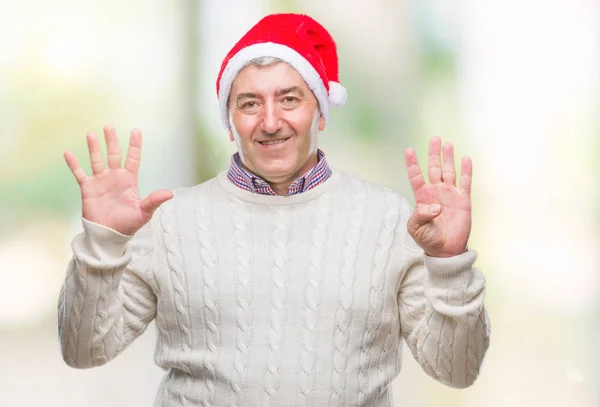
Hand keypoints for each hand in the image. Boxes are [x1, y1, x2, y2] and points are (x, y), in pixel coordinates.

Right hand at [64, 125, 172, 235]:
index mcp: (129, 180)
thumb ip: (154, 201)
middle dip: (112, 141)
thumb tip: (170, 194)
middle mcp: (115, 177)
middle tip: (109, 126)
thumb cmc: (127, 225)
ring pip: (96, 160)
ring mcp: (101, 181)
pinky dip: (74, 164)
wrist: (109, 236)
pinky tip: (68, 152)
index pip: (133, 158)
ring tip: (91, 134)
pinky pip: (79, 174)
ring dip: (94, 148)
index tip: (136, 131)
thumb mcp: (143, 212)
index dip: (134, 145)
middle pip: (114, 154)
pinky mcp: (88, 188)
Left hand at [404, 137, 471, 257]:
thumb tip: (433, 206)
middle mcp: (435, 191)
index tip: (409, 150)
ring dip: (448, 158)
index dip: (412, 163)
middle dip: (433, 154)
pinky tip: (465, 159)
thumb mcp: (416, 228)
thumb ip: (420, 216)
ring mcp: (449, 194)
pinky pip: (465, 182)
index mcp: (422, 196)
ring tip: (447, 144)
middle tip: (434, 139)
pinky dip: (466, 170)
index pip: (416, 176)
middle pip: (434, 168)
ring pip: (449, 171)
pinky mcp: (463, 199)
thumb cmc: (427, 238)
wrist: (445, 250)